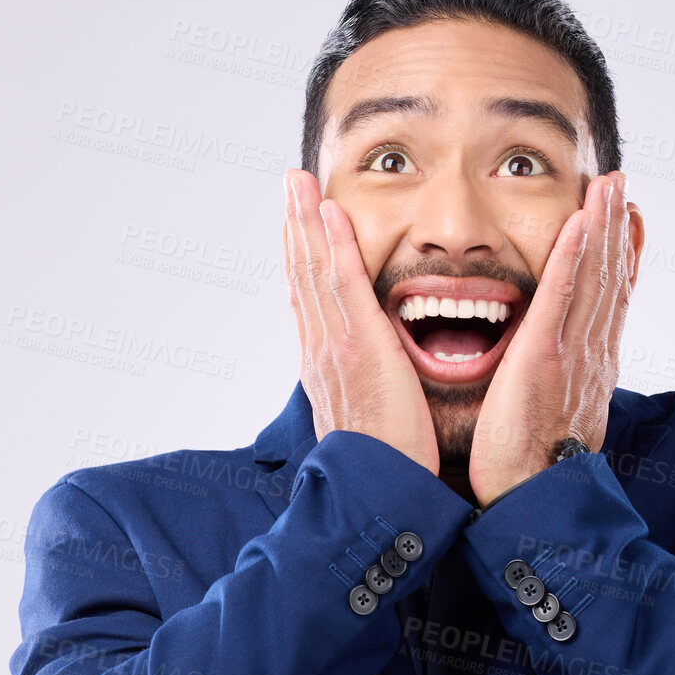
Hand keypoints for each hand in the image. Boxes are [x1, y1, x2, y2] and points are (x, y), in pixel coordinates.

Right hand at [282, 169, 440, 474]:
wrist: (376, 492)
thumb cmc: (383, 465)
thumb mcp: (368, 419)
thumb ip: (368, 391)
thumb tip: (371, 381)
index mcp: (325, 366)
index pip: (309, 300)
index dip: (302, 258)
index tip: (300, 226)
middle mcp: (321, 351)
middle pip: (301, 276)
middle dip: (295, 227)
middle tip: (291, 185)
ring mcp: (334, 346)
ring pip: (313, 271)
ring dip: (305, 222)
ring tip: (299, 183)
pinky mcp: (357, 346)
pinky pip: (343, 284)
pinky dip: (334, 245)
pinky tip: (330, 212)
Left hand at [467, 170, 636, 506]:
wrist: (532, 500)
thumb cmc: (530, 469)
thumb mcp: (551, 418)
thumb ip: (555, 386)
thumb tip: (555, 375)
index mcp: (590, 368)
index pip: (610, 302)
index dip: (622, 259)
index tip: (628, 223)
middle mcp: (591, 355)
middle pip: (611, 280)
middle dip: (618, 230)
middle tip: (623, 187)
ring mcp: (572, 353)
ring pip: (594, 278)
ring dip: (603, 227)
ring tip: (608, 187)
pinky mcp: (545, 355)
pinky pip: (562, 294)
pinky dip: (574, 255)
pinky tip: (580, 221)